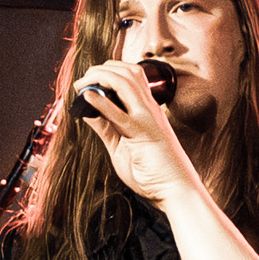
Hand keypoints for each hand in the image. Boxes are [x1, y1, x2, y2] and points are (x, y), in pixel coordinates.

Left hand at [75, 60, 201, 205]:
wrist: (177, 190)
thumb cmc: (152, 173)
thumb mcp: (121, 146)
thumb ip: (106, 128)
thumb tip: (86, 111)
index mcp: (147, 110)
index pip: (130, 76)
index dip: (108, 71)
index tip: (88, 82)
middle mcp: (149, 109)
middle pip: (127, 72)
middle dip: (100, 69)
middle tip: (81, 81)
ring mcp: (148, 119)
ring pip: (126, 82)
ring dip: (100, 78)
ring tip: (82, 85)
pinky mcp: (143, 134)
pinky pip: (121, 115)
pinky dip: (103, 103)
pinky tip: (88, 96)